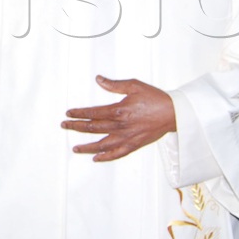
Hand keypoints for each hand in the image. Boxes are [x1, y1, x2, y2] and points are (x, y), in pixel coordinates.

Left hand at [61, 75, 175, 161]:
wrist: (174, 113)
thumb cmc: (155, 98)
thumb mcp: (134, 86)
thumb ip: (114, 85)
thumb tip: (98, 80)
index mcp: (119, 111)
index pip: (93, 113)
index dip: (79, 113)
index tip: (68, 113)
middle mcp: (121, 126)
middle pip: (94, 128)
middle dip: (77, 127)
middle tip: (64, 126)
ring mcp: (127, 137)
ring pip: (102, 145)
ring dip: (87, 147)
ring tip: (75, 148)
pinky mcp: (134, 145)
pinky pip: (117, 153)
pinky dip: (106, 157)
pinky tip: (96, 158)